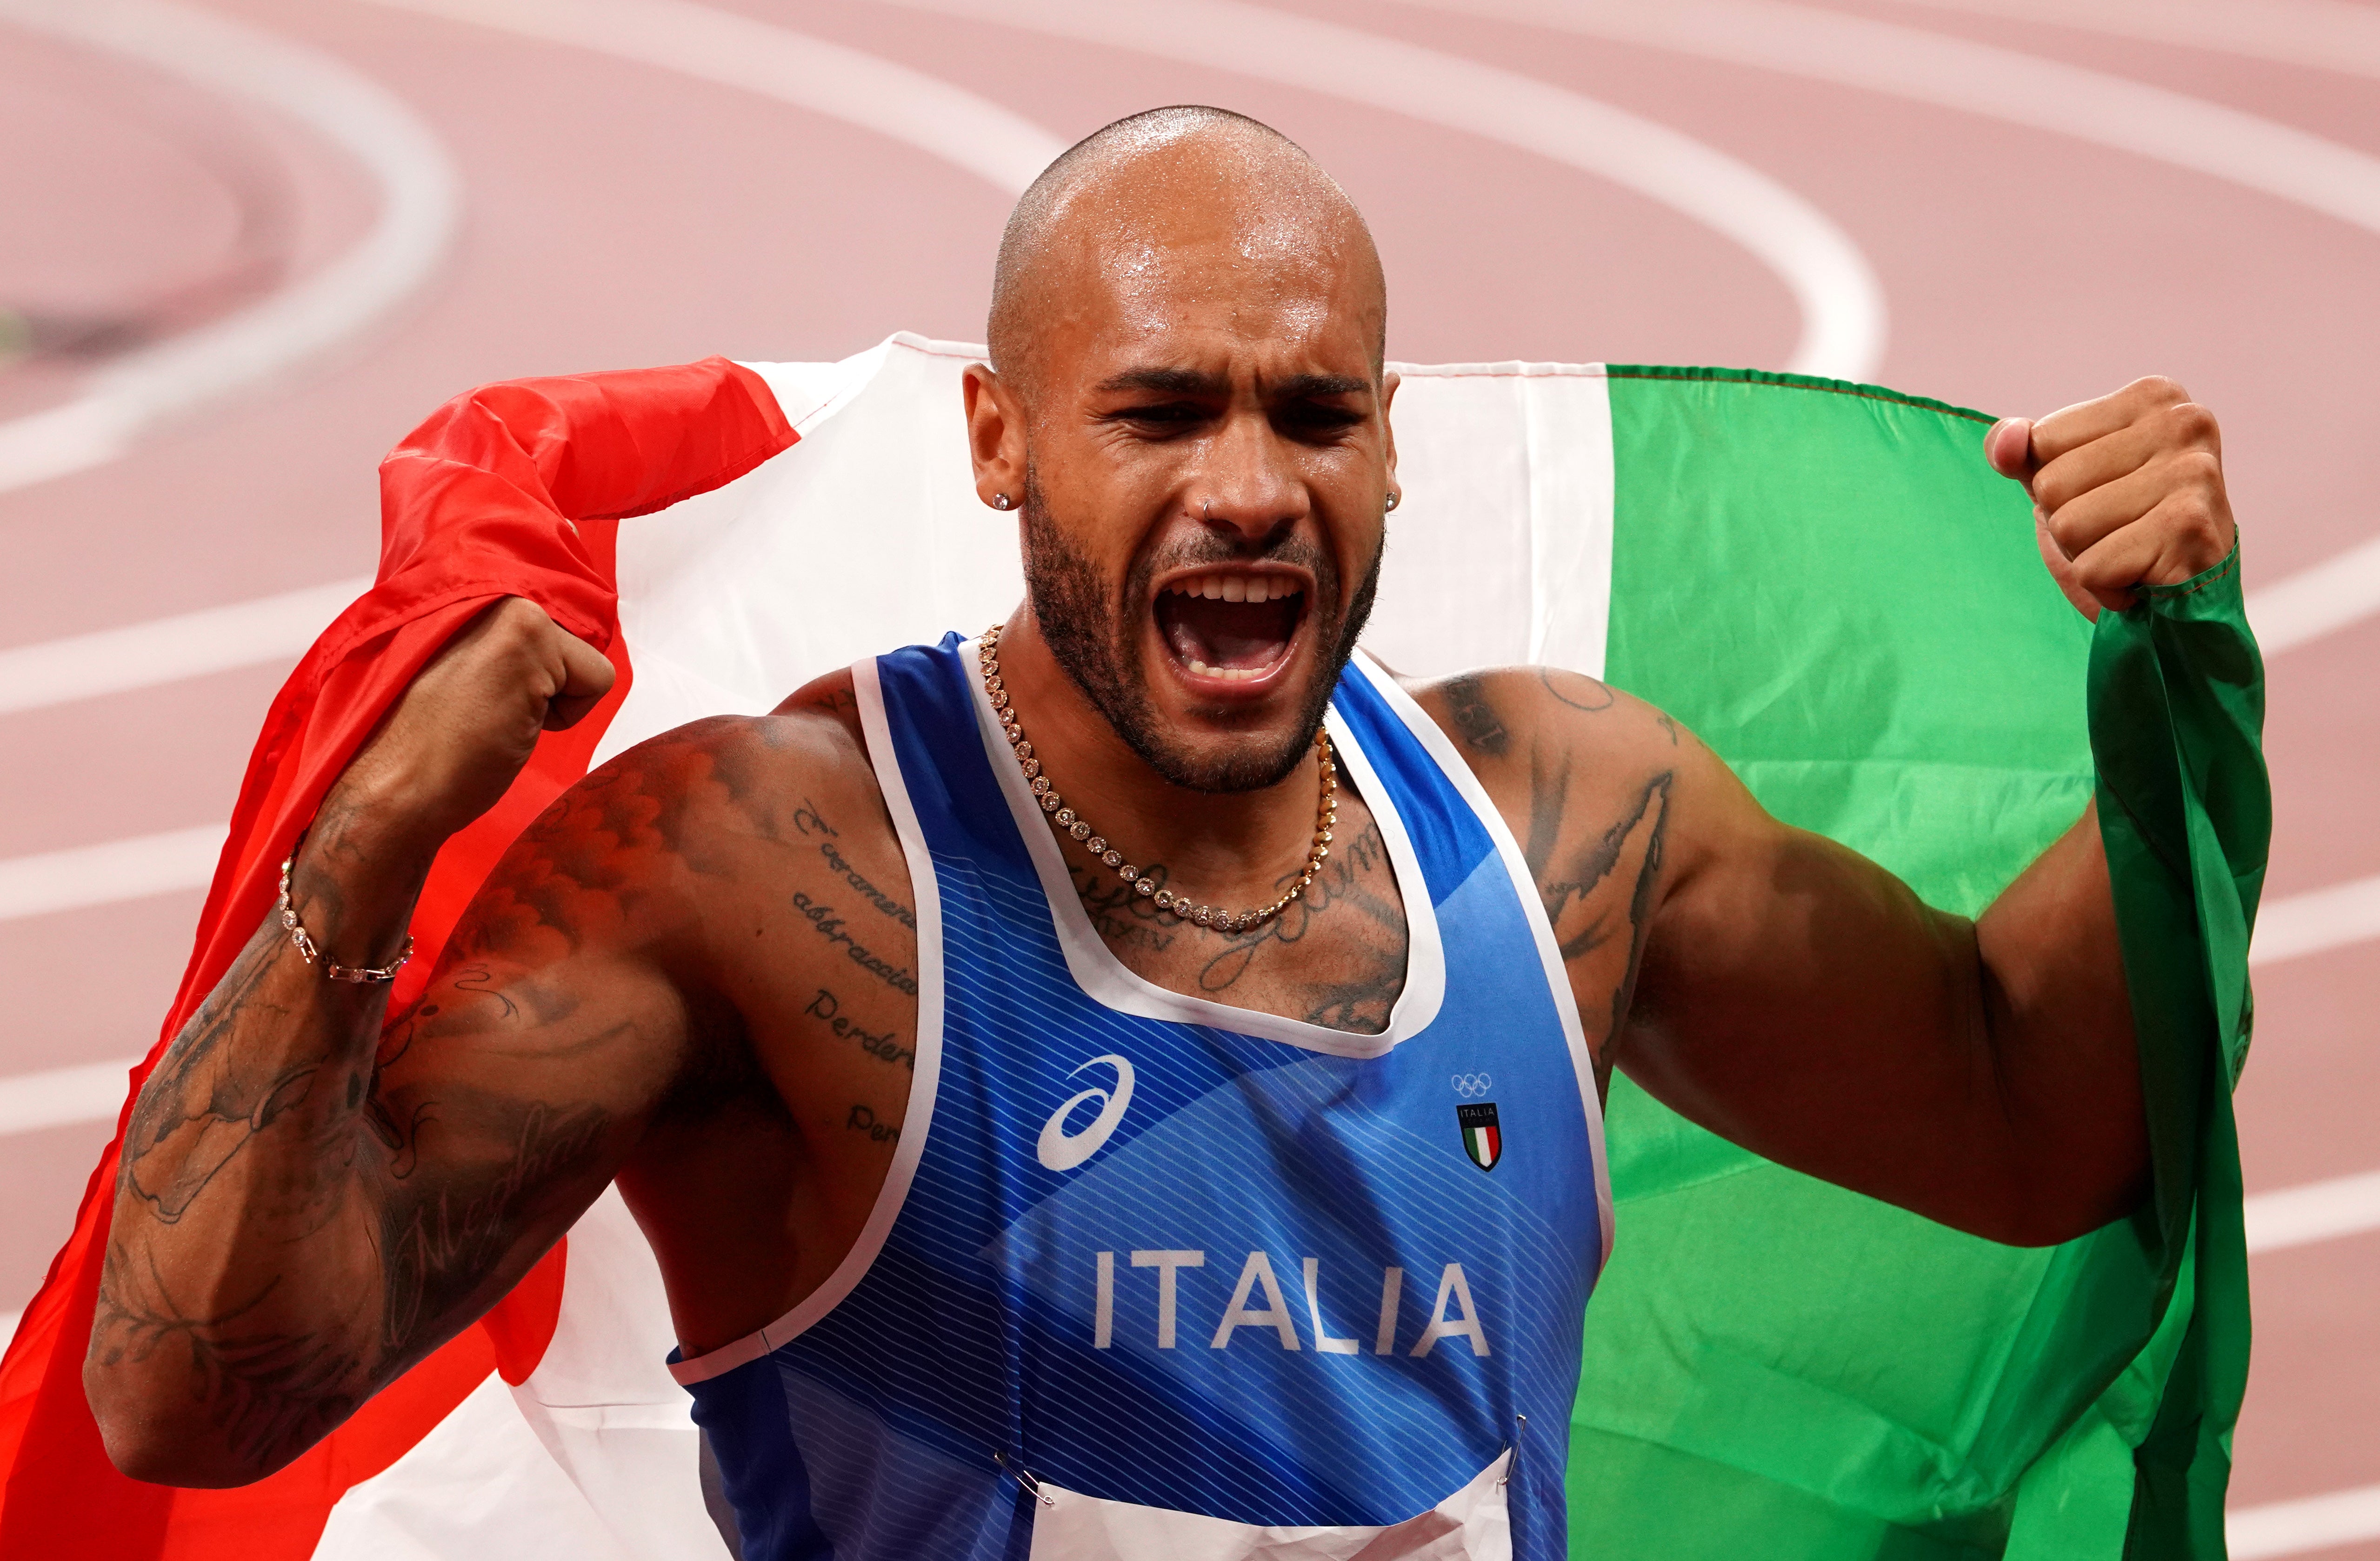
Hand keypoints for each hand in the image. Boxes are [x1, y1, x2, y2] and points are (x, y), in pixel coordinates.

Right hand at [332, 596, 616, 845]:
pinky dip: (565, 714)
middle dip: (542, 682)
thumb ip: (490, 645)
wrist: (391, 785)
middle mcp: (486, 588)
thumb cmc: (415, 745)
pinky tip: (508, 723)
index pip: (542, 619)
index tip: (497, 694)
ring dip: (550, 698)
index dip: (536, 668)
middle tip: (486, 709)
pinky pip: (597, 677)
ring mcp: (507, 607)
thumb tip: (537, 651)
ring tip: (491, 715)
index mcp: (460, 594)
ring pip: (581, 658)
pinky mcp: (530, 637)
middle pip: (565, 639)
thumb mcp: (451, 673)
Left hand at [1985, 376, 2235, 619]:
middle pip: (2051, 485)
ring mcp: (2193, 472)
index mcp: (2154, 396)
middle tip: (2118, 531)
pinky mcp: (2190, 527)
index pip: (2042, 440)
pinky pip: (2092, 568)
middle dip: (2068, 523)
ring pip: (2068, 527)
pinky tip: (2142, 576)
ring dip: (2085, 556)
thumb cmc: (2120, 525)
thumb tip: (2007, 440)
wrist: (2186, 592)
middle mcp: (2184, 422)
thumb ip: (2019, 451)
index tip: (2104, 493)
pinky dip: (2105, 586)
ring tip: (2130, 552)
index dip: (2055, 483)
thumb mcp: (2060, 477)